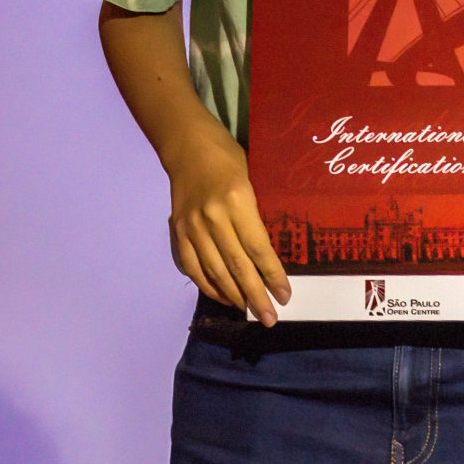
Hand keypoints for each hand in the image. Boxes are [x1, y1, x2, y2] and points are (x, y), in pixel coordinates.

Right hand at [165, 120, 290, 323]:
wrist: (186, 145)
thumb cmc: (228, 157)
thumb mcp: (253, 179)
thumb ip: (257, 216)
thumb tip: (269, 256)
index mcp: (236, 200)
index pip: (257, 248)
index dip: (272, 275)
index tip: (285, 295)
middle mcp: (212, 217)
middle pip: (237, 266)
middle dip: (255, 296)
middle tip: (269, 318)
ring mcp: (191, 226)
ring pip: (214, 271)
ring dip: (233, 297)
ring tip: (250, 312)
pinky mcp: (178, 231)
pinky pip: (193, 267)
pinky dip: (208, 285)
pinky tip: (224, 297)